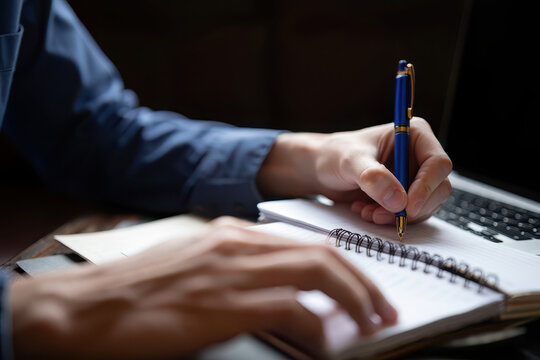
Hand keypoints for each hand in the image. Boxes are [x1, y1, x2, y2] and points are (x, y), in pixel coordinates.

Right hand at [10, 218, 396, 359]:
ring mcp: (232, 272)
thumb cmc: (138, 291)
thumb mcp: (194, 266)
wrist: (87, 306)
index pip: (305, 243)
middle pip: (321, 253)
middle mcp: (237, 244)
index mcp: (231, 234)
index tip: (362, 286)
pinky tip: (326, 341)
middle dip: (362, 280)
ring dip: (353, 298)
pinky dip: (316, 326)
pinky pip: (289, 309)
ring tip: (373, 322)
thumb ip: (235, 269)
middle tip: (384, 307)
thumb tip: (275, 290)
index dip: (343, 266)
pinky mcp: (222, 305)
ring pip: (316, 272)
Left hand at [257, 117, 451, 223]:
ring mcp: (414, 178)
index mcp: (414, 135)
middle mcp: (418, 156)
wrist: (321, 169)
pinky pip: (409, 215)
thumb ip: (372, 178)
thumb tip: (398, 200)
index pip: (438, 163)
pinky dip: (390, 219)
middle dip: (412, 207)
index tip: (407, 206)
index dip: (427, 187)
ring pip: (425, 205)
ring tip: (368, 212)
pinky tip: (366, 212)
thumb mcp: (350, 162)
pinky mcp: (404, 196)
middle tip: (384, 216)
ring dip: (398, 216)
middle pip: (438, 188)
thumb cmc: (335, 155)